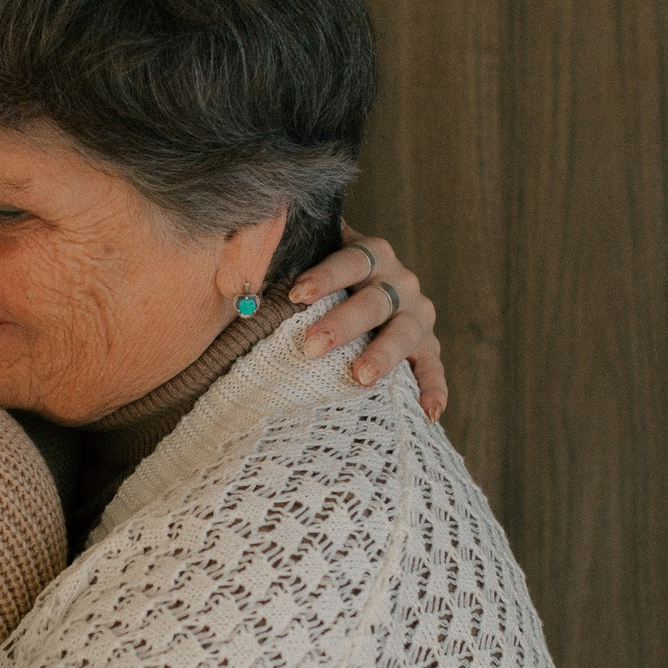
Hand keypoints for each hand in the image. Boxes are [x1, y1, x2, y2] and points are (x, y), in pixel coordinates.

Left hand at [289, 224, 445, 415]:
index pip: (352, 260)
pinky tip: (429, 413)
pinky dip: (434, 389)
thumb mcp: (310, 260)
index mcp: (371, 255)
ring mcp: (416, 315)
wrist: (367, 285)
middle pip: (374, 301)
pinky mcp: (428, 346)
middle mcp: (399, 282)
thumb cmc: (325, 279)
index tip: (297, 294)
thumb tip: (233, 280)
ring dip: (384, 355)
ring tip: (361, 378)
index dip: (326, 276)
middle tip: (313, 347)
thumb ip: (280, 262)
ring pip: (405, 332)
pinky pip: (433, 368)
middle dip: (344, 324)